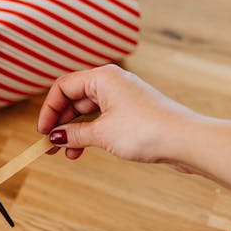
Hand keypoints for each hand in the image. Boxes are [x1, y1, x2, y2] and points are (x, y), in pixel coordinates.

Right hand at [37, 64, 199, 168]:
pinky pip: (102, 119)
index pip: (63, 87)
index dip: (49, 109)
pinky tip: (83, 149)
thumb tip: (56, 136)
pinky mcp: (132, 112)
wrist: (187, 141)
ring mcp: (123, 97)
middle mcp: (112, 83)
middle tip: (50, 145)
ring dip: (74, 131)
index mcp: (102, 77)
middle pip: (74, 99)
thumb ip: (74, 134)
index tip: (43, 131)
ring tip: (67, 152)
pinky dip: (90, 133)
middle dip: (60, 122)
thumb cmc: (147, 130)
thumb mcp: (102, 134)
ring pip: (87, 111)